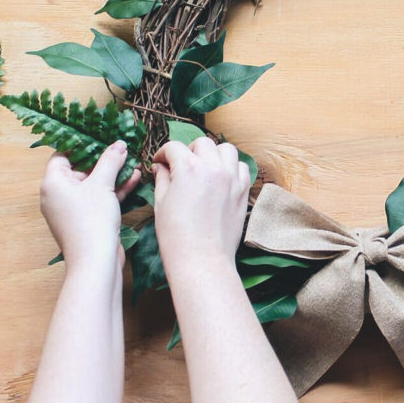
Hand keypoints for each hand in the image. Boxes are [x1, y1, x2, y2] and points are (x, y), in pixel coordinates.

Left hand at [39, 141, 141, 267]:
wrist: (96, 261)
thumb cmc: (92, 220)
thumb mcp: (103, 184)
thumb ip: (110, 161)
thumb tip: (119, 144)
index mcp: (52, 183)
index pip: (63, 155)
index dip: (82, 145)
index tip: (100, 136)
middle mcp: (58, 195)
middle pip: (80, 169)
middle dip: (103, 160)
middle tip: (121, 148)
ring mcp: (72, 209)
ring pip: (93, 185)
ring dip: (113, 175)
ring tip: (133, 162)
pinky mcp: (86, 220)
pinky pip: (99, 199)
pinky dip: (114, 190)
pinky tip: (134, 179)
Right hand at [152, 137, 250, 272]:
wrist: (202, 259)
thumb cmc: (176, 235)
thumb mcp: (161, 203)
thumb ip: (162, 179)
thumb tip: (160, 167)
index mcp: (189, 168)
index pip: (174, 147)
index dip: (163, 153)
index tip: (160, 162)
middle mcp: (213, 168)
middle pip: (201, 143)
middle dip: (188, 150)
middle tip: (181, 165)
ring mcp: (231, 178)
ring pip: (226, 149)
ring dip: (213, 154)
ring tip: (204, 167)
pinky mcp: (243, 191)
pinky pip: (241, 167)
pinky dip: (231, 167)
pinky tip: (221, 178)